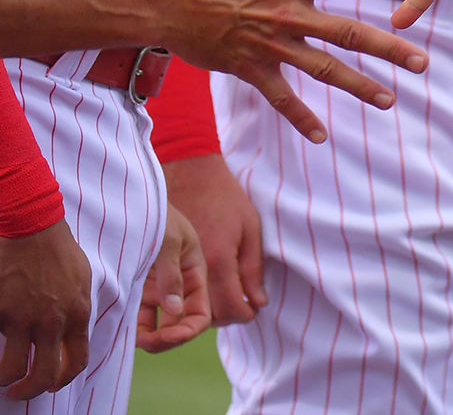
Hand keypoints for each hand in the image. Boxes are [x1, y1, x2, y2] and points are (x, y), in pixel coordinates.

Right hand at [0, 219, 89, 399]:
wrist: (34, 227)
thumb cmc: (58, 251)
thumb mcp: (82, 281)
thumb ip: (76, 310)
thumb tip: (70, 333)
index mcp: (77, 314)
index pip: (76, 362)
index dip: (63, 381)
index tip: (51, 386)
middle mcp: (52, 322)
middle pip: (44, 376)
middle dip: (30, 391)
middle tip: (18, 393)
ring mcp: (23, 318)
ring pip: (11, 370)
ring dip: (5, 379)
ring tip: (2, 377)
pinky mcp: (0, 313)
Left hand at [135, 207, 210, 352]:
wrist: (133, 199)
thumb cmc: (158, 214)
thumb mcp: (169, 240)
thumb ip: (171, 276)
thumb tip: (175, 311)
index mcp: (196, 273)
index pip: (201, 313)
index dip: (189, 330)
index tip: (168, 336)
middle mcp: (179, 285)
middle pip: (180, 323)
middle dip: (167, 338)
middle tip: (146, 342)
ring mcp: (158, 288)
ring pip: (159, 324)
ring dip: (149, 336)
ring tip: (132, 337)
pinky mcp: (138, 288)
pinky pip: (139, 316)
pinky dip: (134, 326)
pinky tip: (122, 327)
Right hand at [158, 0, 430, 143]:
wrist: (149, 1)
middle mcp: (285, 14)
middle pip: (348, 32)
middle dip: (389, 46)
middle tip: (424, 62)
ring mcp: (268, 45)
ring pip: (323, 69)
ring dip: (359, 86)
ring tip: (391, 100)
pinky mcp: (248, 68)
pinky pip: (279, 96)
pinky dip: (300, 117)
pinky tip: (323, 137)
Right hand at [162, 156, 264, 325]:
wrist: (189, 173)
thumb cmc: (224, 198)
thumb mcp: (249, 228)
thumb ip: (252, 269)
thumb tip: (258, 302)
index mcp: (218, 262)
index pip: (231, 309)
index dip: (243, 315)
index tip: (251, 311)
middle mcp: (191, 272)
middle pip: (204, 320)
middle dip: (224, 318)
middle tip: (237, 307)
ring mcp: (168, 271)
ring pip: (180, 315)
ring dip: (198, 318)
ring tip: (219, 301)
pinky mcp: (154, 267)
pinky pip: (162, 301)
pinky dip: (177, 307)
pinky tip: (195, 296)